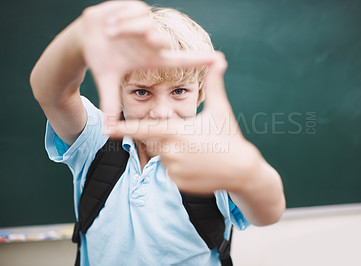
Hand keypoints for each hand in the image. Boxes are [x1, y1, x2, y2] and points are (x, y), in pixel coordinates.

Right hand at [78, 1, 213, 121]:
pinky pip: (132, 10)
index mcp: (151, 58)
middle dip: (155, 39)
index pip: (180, 60)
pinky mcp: (136, 7)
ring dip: (123, 28)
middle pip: (160, 39)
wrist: (86, 36)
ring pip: (143, 23)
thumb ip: (110, 103)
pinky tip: (110, 23)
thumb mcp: (107, 79)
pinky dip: (118, 16)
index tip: (217, 59)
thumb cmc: (102, 58)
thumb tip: (107, 131)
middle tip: (151, 40)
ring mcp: (145, 24)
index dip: (198, 60)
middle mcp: (152, 41)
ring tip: (110, 33)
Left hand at [108, 52, 261, 193]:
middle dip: (167, 137)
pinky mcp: (177, 183)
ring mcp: (173, 169)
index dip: (123, 128)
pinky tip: (198, 164)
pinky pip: (170, 171)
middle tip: (190, 138)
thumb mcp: (221, 110)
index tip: (106, 128)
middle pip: (155, 141)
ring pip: (163, 156)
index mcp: (177, 131)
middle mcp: (171, 151)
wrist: (242, 170)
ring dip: (174, 152)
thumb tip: (219, 58)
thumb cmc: (230, 137)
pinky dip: (180, 166)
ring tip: (197, 152)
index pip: (143, 128)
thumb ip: (214, 84)